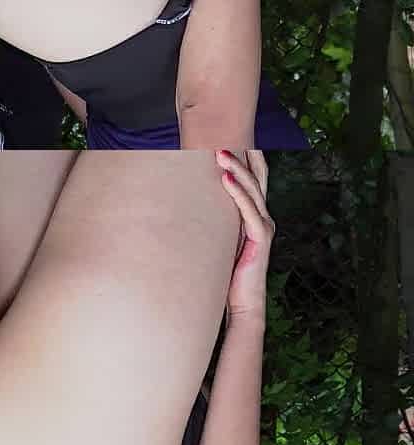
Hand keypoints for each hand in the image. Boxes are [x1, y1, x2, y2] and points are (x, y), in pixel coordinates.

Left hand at [216, 150, 274, 330]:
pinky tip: (226, 179)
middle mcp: (263, 216)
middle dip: (242, 154)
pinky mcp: (259, 238)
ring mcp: (263, 226)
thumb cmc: (225, 270)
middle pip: (257, 176)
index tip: (229, 136)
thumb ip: (214, 220)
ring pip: (252, 189)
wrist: (240, 301)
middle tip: (221, 137)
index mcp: (255, 214)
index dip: (246, 156)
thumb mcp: (218, 238)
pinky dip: (237, 193)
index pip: (254, 178)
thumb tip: (188, 203)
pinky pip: (249, 210)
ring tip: (220, 152)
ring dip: (236, 168)